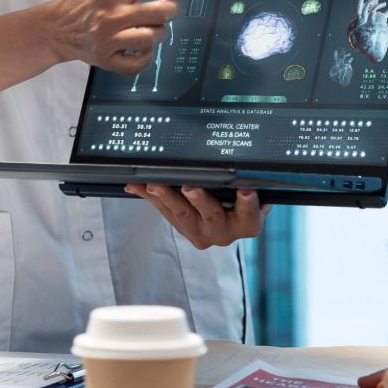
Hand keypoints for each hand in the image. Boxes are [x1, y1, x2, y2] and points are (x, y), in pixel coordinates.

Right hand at [44, 0, 213, 72]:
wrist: (55, 29)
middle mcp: (113, 13)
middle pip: (162, 11)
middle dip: (169, 10)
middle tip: (160, 10)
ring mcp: (110, 38)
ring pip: (154, 36)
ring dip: (158, 32)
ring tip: (146, 27)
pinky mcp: (107, 59)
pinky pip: (139, 62)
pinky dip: (144, 55)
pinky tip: (137, 46)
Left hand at [126, 185, 267, 248]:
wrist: (231, 220)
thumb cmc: (243, 199)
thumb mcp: (252, 192)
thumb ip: (249, 181)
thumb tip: (249, 155)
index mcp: (247, 223)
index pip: (250, 215)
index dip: (248, 204)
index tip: (245, 190)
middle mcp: (224, 232)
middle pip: (212, 216)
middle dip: (200, 200)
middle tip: (190, 187)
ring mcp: (201, 232)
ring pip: (183, 215)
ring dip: (167, 198)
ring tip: (155, 185)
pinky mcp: (181, 228)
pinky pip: (164, 211)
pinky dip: (149, 196)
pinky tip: (135, 185)